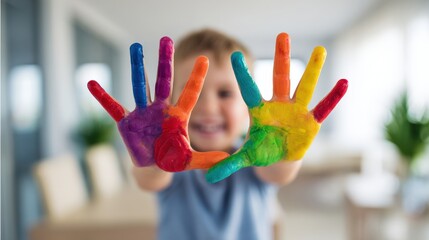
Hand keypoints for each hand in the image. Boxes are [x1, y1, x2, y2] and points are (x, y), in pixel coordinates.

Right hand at [88, 37, 227, 169]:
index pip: (190, 93)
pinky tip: (91, 83)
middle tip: (166, 40)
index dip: (196, 77)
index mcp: (178, 115)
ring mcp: (143, 113)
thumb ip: (206, 160)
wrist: (153, 165)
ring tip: (135, 47)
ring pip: (140, 87)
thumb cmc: (172, 158)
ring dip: (137, 68)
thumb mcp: (189, 160)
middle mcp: (161, 109)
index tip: (204, 59)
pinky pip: (113, 107)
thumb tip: (227, 161)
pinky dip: (102, 97)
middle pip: (163, 82)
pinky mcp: (127, 122)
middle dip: (165, 62)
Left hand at [206, 33, 347, 182]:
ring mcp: (296, 111)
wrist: (280, 158)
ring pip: (304, 87)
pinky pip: (324, 108)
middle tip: (282, 35)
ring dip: (313, 70)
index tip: (235, 56)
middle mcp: (278, 105)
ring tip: (320, 50)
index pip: (249, 90)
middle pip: (280, 78)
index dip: (243, 75)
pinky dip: (333, 98)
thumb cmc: (262, 151)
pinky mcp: (311, 121)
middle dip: (282, 58)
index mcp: (260, 111)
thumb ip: (229, 164)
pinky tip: (344, 82)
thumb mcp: (246, 157)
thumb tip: (208, 177)